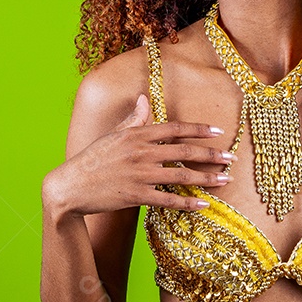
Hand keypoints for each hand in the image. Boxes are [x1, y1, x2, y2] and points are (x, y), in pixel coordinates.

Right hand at [43, 94, 234, 217]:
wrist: (70, 186)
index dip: (198, 129)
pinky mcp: (135, 196)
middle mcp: (141, 152)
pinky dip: (187, 203)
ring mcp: (139, 175)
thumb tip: (145, 98)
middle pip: (184, 151)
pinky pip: (168, 200)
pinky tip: (204, 204)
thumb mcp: (113, 134)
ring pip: (181, 176)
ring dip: (206, 178)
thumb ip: (134, 118)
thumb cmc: (93, 158)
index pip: (174, 128)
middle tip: (231, 158)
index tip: (218, 131)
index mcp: (137, 134)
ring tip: (225, 180)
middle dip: (211, 154)